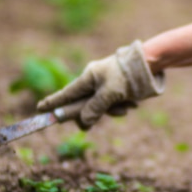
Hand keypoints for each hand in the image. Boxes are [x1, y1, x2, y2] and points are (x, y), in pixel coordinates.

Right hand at [37, 40, 164, 128]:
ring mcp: (105, 85)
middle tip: (87, 127)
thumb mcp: (111, 93)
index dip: (53, 103)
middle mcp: (94, 81)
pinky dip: (120, 106)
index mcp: (88, 77)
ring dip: (112, 110)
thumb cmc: (128, 76)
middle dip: (92, 114)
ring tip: (126, 104)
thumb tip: (84, 122)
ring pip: (101, 106)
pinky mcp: (116, 89)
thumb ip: (95, 108)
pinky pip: (112, 104)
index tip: (40, 109)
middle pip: (83, 104)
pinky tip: (132, 103)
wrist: (151, 65)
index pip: (67, 93)